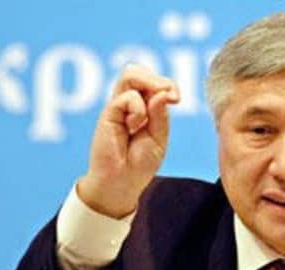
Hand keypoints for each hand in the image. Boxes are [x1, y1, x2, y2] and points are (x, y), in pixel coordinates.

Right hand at [78, 65, 179, 217]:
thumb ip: (160, 114)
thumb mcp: (159, 137)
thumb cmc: (140, 163)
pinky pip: (127, 97)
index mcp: (145, 108)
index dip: (168, 83)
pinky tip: (134, 127)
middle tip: (172, 96)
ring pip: (130, 74)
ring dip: (149, 84)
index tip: (176, 99)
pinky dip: (138, 110)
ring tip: (153, 106)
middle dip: (158, 78)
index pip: (154, 82)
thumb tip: (163, 91)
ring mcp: (118, 107)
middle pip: (139, 71)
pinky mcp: (108, 113)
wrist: (121, 182)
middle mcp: (130, 104)